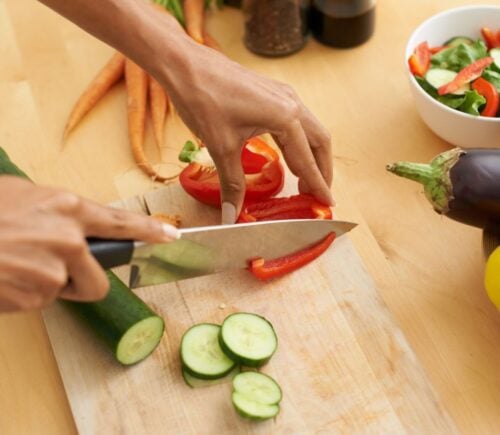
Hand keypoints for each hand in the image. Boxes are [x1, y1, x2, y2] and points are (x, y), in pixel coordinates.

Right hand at [0, 176, 177, 311]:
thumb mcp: (21, 197)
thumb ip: (56, 215)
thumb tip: (75, 232)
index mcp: (66, 207)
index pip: (120, 222)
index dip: (149, 230)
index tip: (172, 236)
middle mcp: (68, 238)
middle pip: (97, 280)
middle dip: (79, 284)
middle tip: (48, 272)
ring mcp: (53, 270)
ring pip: (61, 292)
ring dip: (39, 287)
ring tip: (10, 263)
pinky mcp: (34, 295)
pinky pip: (35, 303)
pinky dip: (19, 296)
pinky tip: (1, 275)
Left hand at [37, 0, 332, 223]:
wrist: (184, 64)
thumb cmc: (203, 100)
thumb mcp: (221, 147)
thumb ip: (232, 184)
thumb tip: (231, 215)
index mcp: (285, 117)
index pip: (307, 159)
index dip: (318, 184)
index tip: (328, 203)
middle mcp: (291, 103)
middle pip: (319, 142)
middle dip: (321, 170)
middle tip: (317, 194)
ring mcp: (283, 95)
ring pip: (309, 129)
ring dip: (311, 155)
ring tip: (305, 179)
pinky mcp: (272, 92)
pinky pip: (295, 121)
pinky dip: (298, 142)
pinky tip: (288, 155)